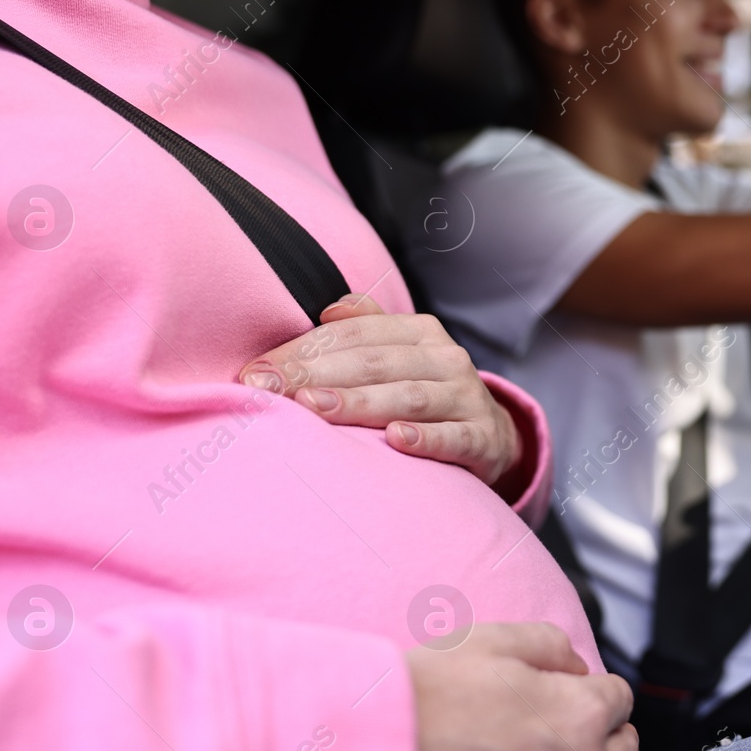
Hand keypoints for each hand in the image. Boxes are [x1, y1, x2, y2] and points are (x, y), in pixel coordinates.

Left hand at [240, 295, 523, 487]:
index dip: (304, 350)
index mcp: (420, 333)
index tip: (257, 372)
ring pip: (409, 396)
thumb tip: (328, 310)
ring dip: (360, 402)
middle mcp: (446, 358)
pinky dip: (426, 438)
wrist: (492, 437)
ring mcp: (466, 397)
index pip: (354, 336)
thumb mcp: (402, 355)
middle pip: (375, 363)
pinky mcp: (483, 437)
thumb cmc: (428, 393)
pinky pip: (454, 437)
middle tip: (271, 390)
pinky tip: (396, 440)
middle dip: (317, 374)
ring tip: (314, 408)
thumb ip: (367, 328)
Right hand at [395, 622, 639, 750]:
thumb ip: (544, 644)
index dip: (591, 690)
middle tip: (567, 731)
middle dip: (602, 733)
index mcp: (580, 711)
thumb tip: (575, 664)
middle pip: (624, 747)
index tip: (570, 696)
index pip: (618, 696)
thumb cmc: (418, 705)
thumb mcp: (483, 642)